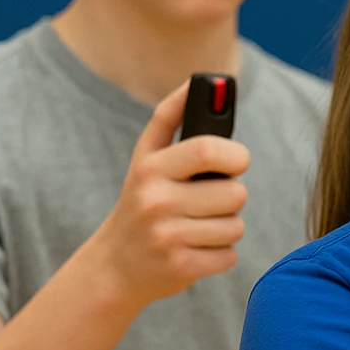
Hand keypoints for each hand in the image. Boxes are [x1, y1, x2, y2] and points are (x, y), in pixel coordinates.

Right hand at [83, 80, 251, 308]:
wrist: (113, 266)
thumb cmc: (142, 203)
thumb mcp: (146, 159)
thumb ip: (171, 117)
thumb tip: (198, 81)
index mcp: (151, 168)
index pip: (210, 150)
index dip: (235, 156)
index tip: (234, 162)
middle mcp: (156, 201)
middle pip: (235, 193)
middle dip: (231, 198)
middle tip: (207, 202)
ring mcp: (167, 237)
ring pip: (236, 226)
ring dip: (225, 228)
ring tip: (196, 227)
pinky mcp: (180, 268)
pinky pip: (229, 255)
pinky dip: (219, 254)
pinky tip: (194, 250)